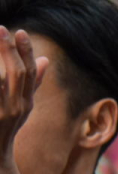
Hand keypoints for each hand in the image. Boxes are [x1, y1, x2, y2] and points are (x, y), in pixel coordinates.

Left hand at [0, 28, 49, 160]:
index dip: (26, 52)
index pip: (30, 74)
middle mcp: (18, 108)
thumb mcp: (21, 108)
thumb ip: (33, 83)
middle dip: (10, 51)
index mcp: (26, 103)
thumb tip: (45, 60)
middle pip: (18, 75)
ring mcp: (5, 114)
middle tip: (1, 29)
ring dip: (0, 61)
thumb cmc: (4, 131)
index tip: (20, 32)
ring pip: (3, 82)